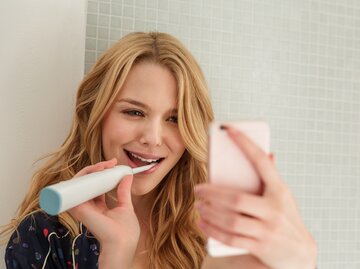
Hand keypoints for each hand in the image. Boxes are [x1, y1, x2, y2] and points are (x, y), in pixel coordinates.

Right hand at [69, 158, 139, 268]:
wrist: (121, 243)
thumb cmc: (125, 231)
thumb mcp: (125, 206)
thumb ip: (124, 192)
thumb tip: (127, 176)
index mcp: (99, 206)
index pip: (96, 186)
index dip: (103, 174)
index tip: (113, 165)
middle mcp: (88, 206)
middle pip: (87, 183)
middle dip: (97, 169)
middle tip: (109, 163)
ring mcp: (82, 207)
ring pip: (79, 182)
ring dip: (90, 170)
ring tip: (103, 166)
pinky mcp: (78, 208)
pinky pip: (74, 188)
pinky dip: (82, 177)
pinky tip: (94, 170)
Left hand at [195, 126, 316, 268]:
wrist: (299, 254)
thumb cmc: (286, 218)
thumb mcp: (284, 196)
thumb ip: (272, 177)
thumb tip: (268, 154)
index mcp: (280, 190)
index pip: (261, 162)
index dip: (246, 143)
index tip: (230, 129)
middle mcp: (274, 209)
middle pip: (236, 199)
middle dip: (212, 193)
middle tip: (197, 189)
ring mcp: (267, 229)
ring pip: (231, 220)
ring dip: (209, 212)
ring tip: (198, 206)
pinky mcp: (260, 246)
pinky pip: (231, 238)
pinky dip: (213, 230)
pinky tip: (202, 224)